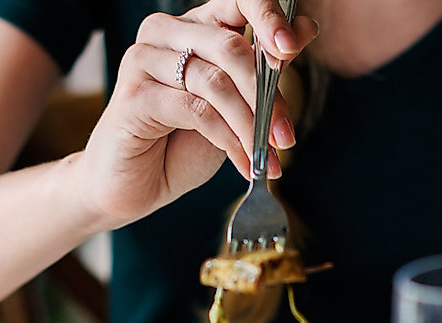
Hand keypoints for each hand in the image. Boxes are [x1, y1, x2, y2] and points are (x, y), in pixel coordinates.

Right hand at [75, 0, 318, 225]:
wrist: (136, 184)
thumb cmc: (183, 142)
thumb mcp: (238, 103)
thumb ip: (266, 67)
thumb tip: (307, 28)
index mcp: (196, 26)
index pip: (238, 1)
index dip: (269, 20)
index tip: (290, 50)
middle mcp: (166, 33)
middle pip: (231, 47)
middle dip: (267, 97)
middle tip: (286, 136)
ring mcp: (144, 60)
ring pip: (215, 82)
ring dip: (250, 125)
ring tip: (268, 156)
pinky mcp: (134, 95)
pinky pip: (196, 111)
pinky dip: (228, 140)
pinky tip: (243, 162)